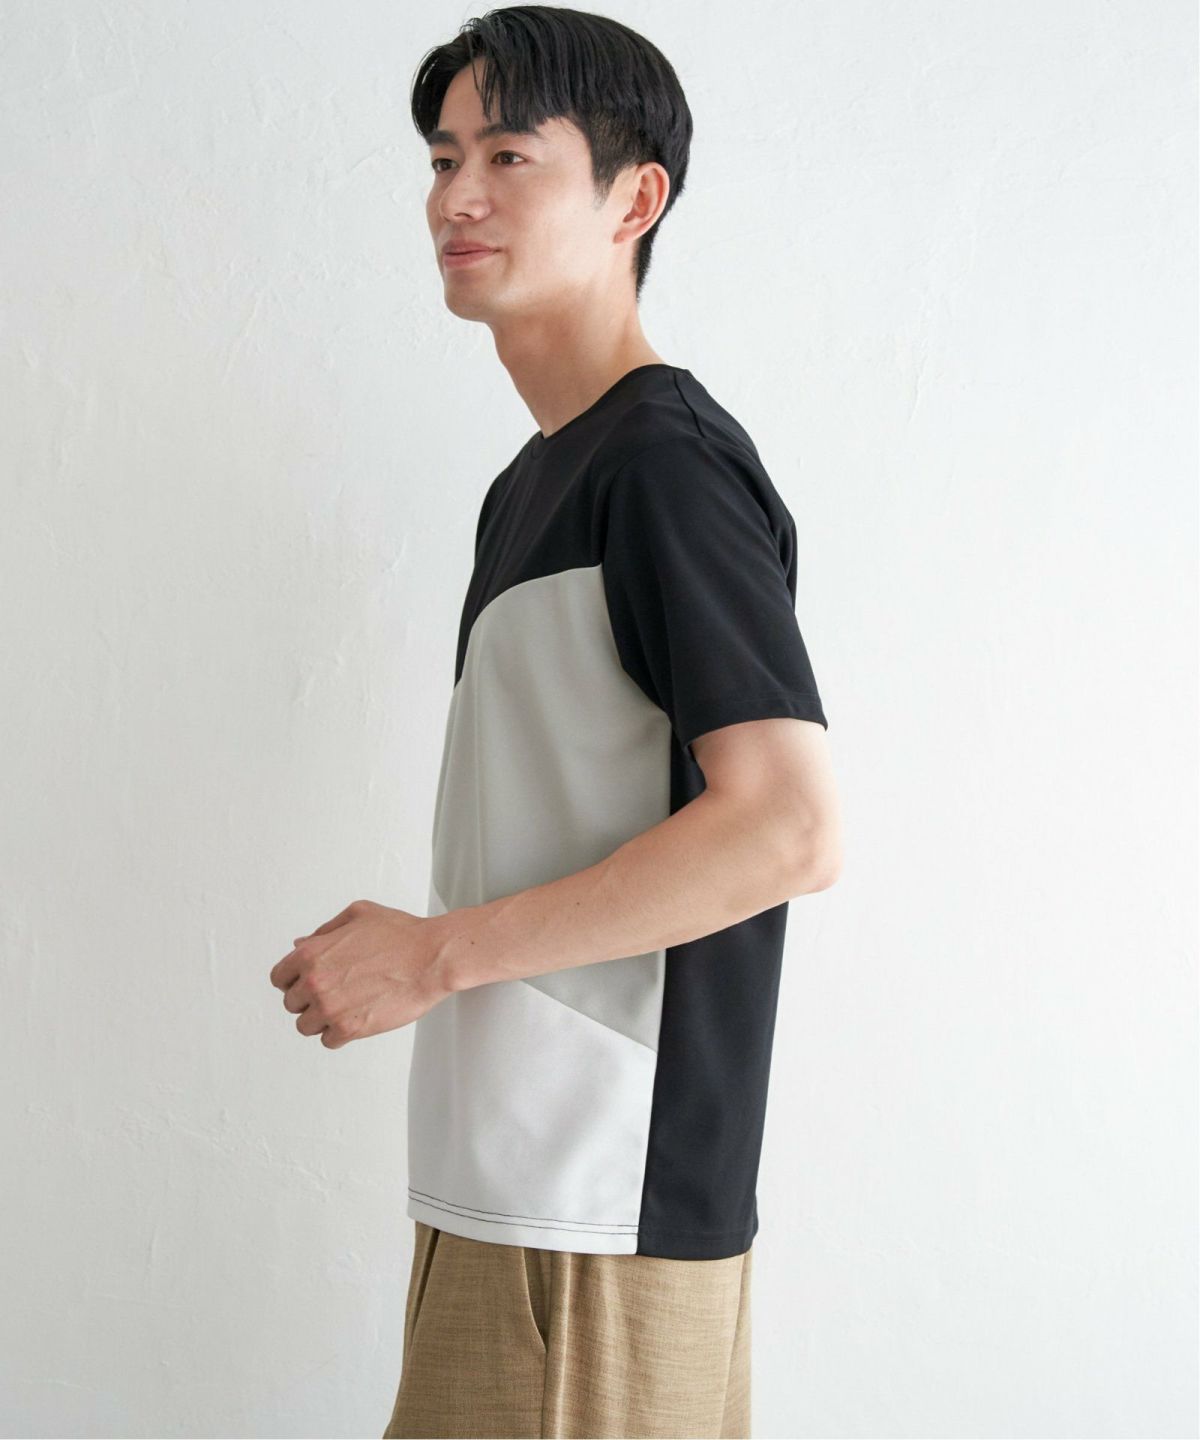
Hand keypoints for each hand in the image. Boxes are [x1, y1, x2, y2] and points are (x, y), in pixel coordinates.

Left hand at [268, 898, 451, 1048]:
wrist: (432, 957)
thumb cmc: (402, 934)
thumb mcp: (358, 914)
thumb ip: (324, 931)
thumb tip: (299, 944)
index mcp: (311, 953)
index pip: (279, 978)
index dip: (293, 980)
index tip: (307, 984)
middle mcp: (314, 982)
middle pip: (291, 1004)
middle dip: (309, 1000)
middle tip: (334, 994)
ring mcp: (330, 1007)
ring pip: (306, 1026)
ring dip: (322, 1020)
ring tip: (345, 1008)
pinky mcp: (350, 1028)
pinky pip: (328, 1041)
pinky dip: (340, 1034)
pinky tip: (356, 1018)